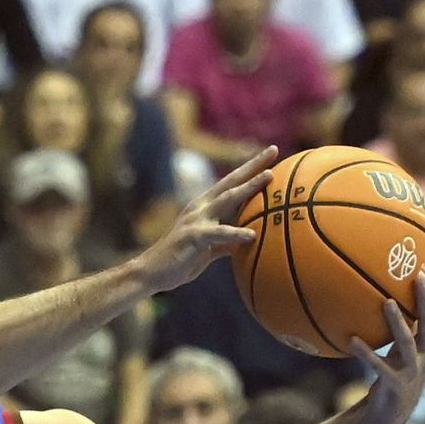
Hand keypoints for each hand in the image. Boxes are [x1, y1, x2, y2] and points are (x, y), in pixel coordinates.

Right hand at [134, 146, 275, 292]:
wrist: (151, 273)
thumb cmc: (179, 261)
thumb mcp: (207, 249)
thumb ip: (225, 242)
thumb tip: (245, 243)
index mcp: (204, 207)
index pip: (232, 184)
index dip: (251, 169)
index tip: (271, 155)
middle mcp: (201, 207)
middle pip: (231, 181)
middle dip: (253, 165)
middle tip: (273, 150)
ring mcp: (196, 219)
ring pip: (227, 198)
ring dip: (248, 186)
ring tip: (269, 177)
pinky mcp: (193, 236)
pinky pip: (218, 233)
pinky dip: (235, 233)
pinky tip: (251, 236)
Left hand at [351, 260, 424, 423]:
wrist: (391, 413)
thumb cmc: (393, 371)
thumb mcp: (400, 345)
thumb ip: (402, 321)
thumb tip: (386, 288)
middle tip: (419, 277)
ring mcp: (412, 371)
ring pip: (407, 344)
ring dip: (397, 323)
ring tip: (387, 303)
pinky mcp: (394, 385)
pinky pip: (378, 366)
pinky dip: (366, 353)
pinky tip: (352, 340)